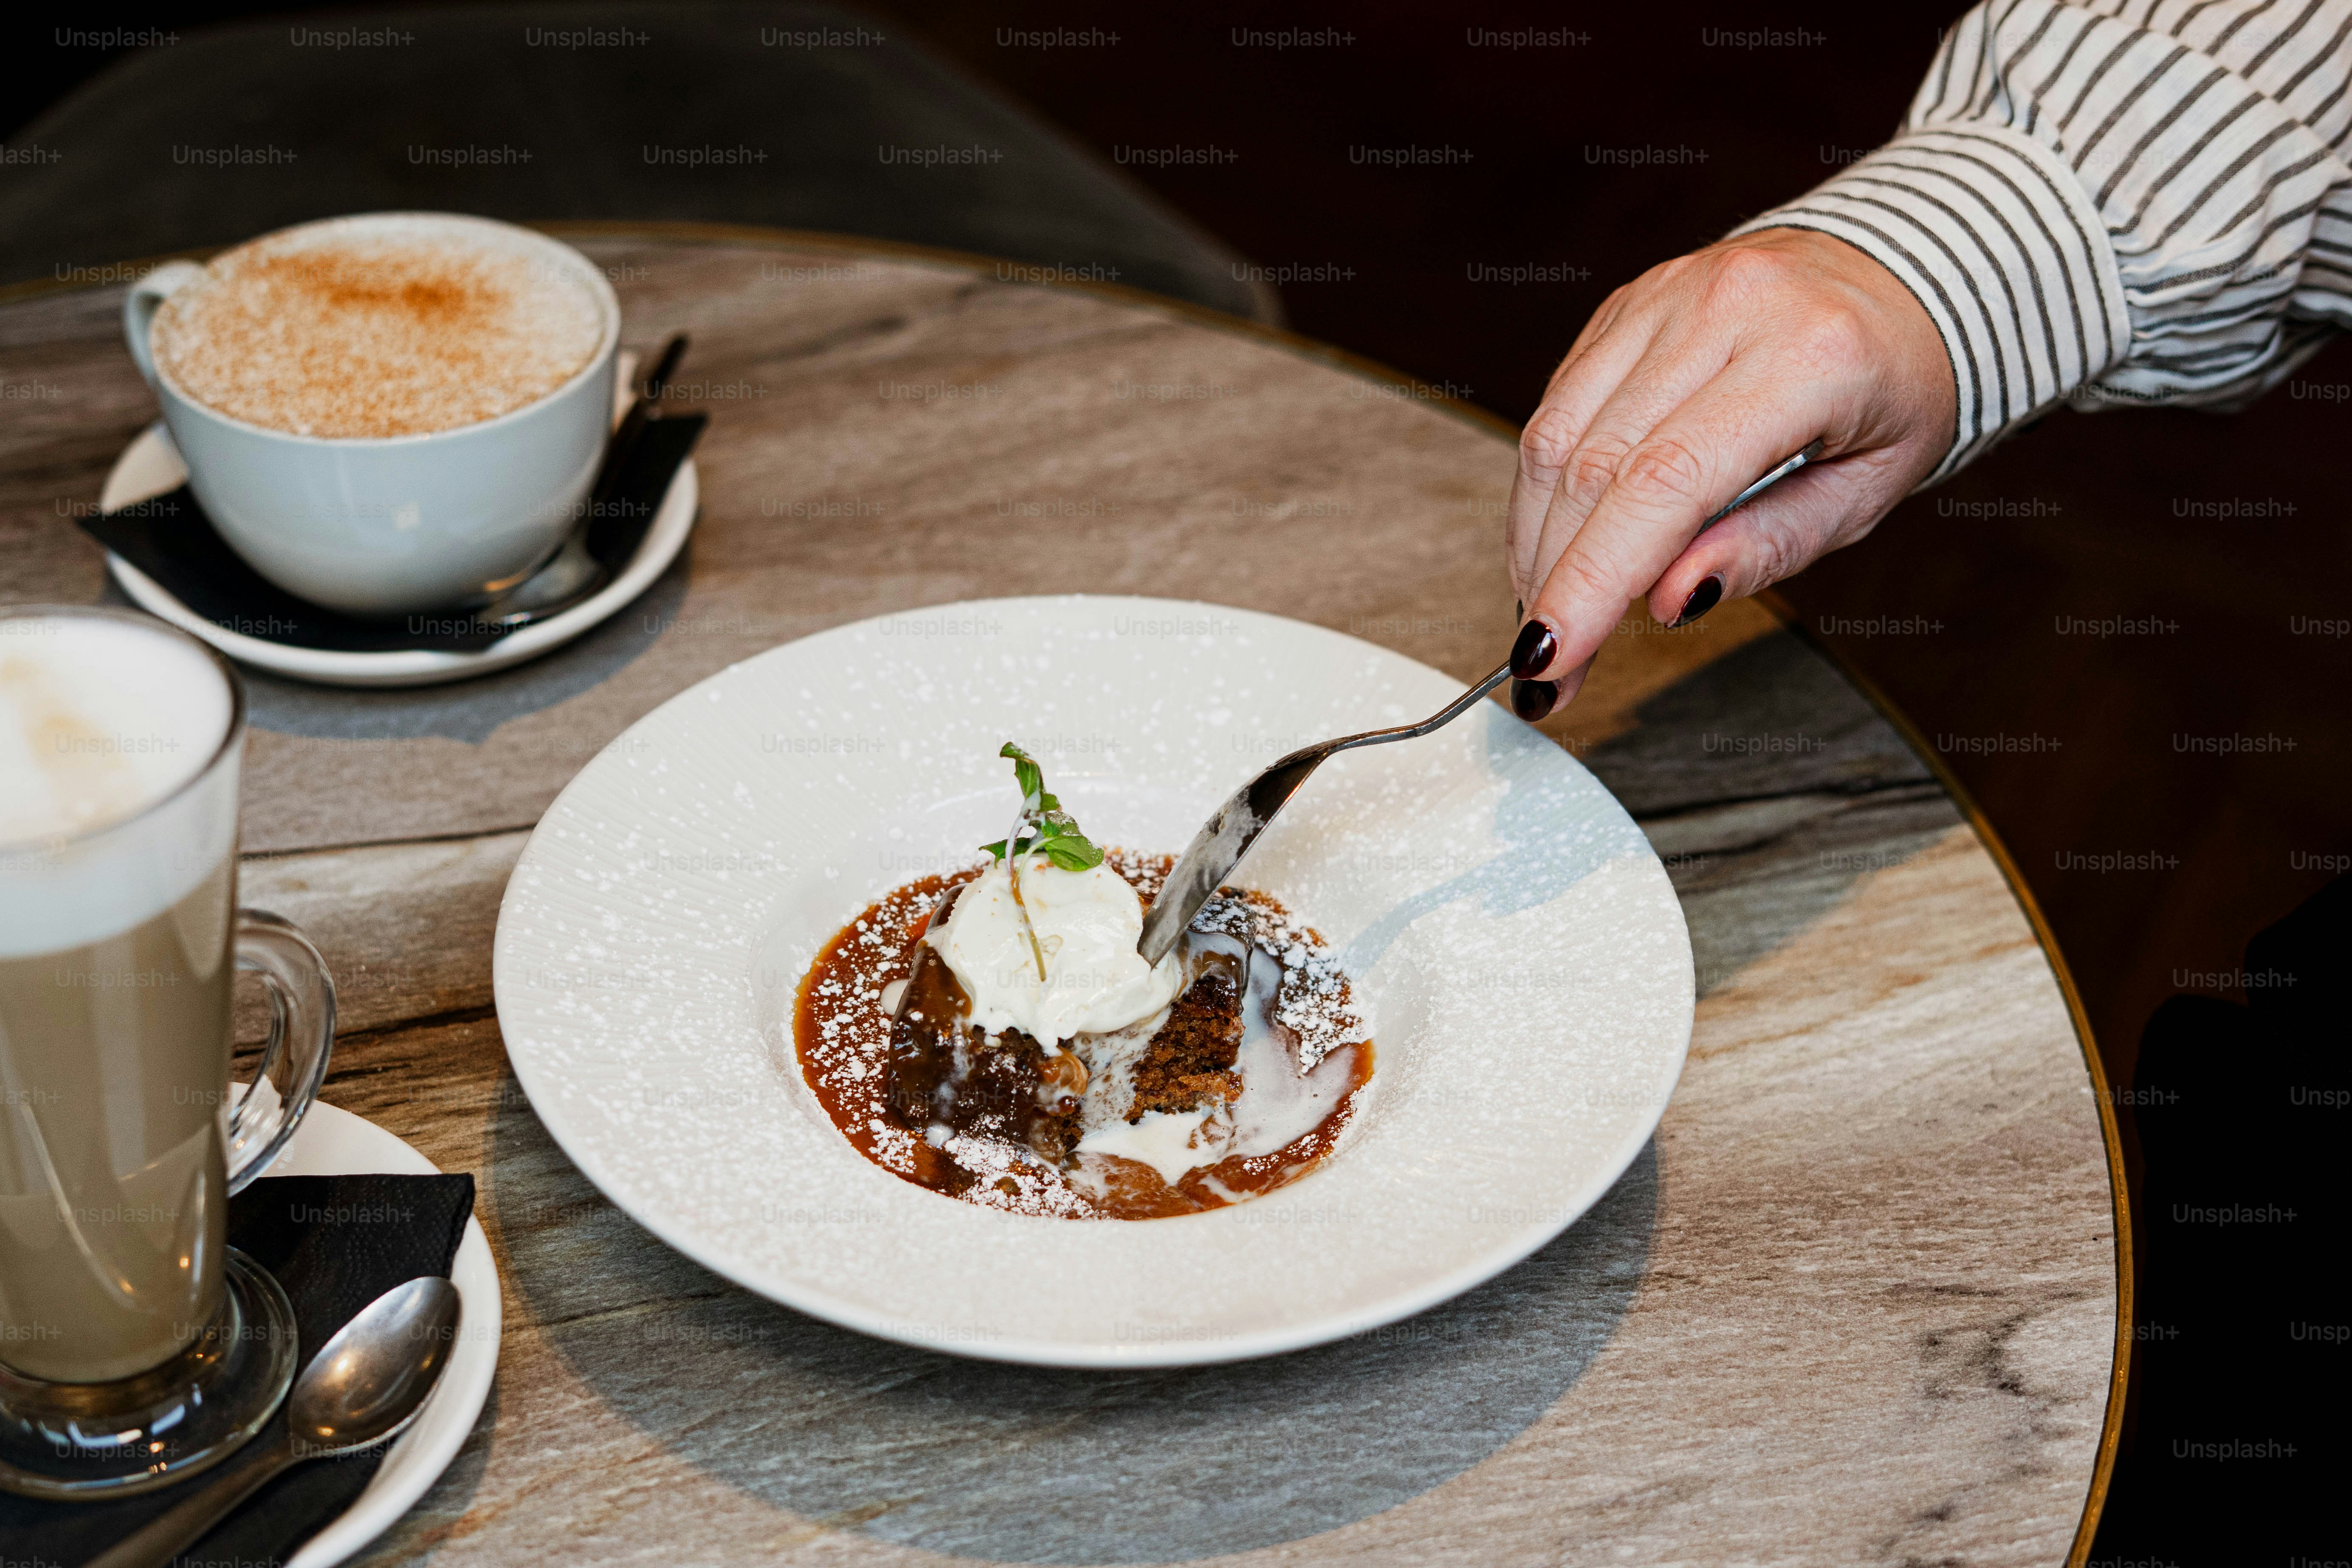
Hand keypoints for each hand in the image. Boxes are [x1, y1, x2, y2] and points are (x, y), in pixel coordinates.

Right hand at [1503, 228, 1954, 717]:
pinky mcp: (1627, 305)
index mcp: (1808, 355)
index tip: (1551, 655)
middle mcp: (1727, 306)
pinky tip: (1555, 545)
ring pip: (1556, 436)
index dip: (1593, 578)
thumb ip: (1770, 546)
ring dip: (1536, 542)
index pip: (1665, 482)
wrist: (1898, 277)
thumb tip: (1671, 598)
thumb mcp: (1867, 492)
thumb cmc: (1894, 389)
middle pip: (1596, 465)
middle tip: (1547, 664)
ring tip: (1548, 611)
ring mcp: (1667, 296)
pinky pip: (1557, 406)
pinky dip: (1544, 491)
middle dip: (1557, 580)